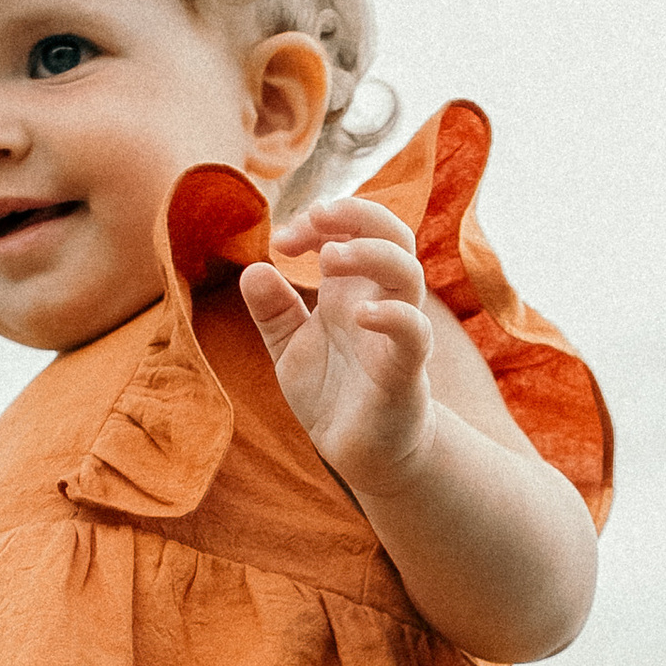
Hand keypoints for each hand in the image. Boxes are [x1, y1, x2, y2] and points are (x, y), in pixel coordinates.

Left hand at [238, 195, 433, 492]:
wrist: (362, 453)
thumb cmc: (333, 394)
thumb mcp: (289, 348)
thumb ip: (273, 311)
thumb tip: (252, 269)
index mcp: (352, 290)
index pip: (352, 230)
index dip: (320, 221)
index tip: (282, 240)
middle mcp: (380, 301)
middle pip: (393, 234)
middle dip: (357, 213)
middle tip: (315, 217)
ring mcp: (398, 332)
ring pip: (408, 273)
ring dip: (371, 252)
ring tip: (328, 258)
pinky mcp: (407, 370)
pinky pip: (413, 332)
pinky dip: (392, 316)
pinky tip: (358, 314)